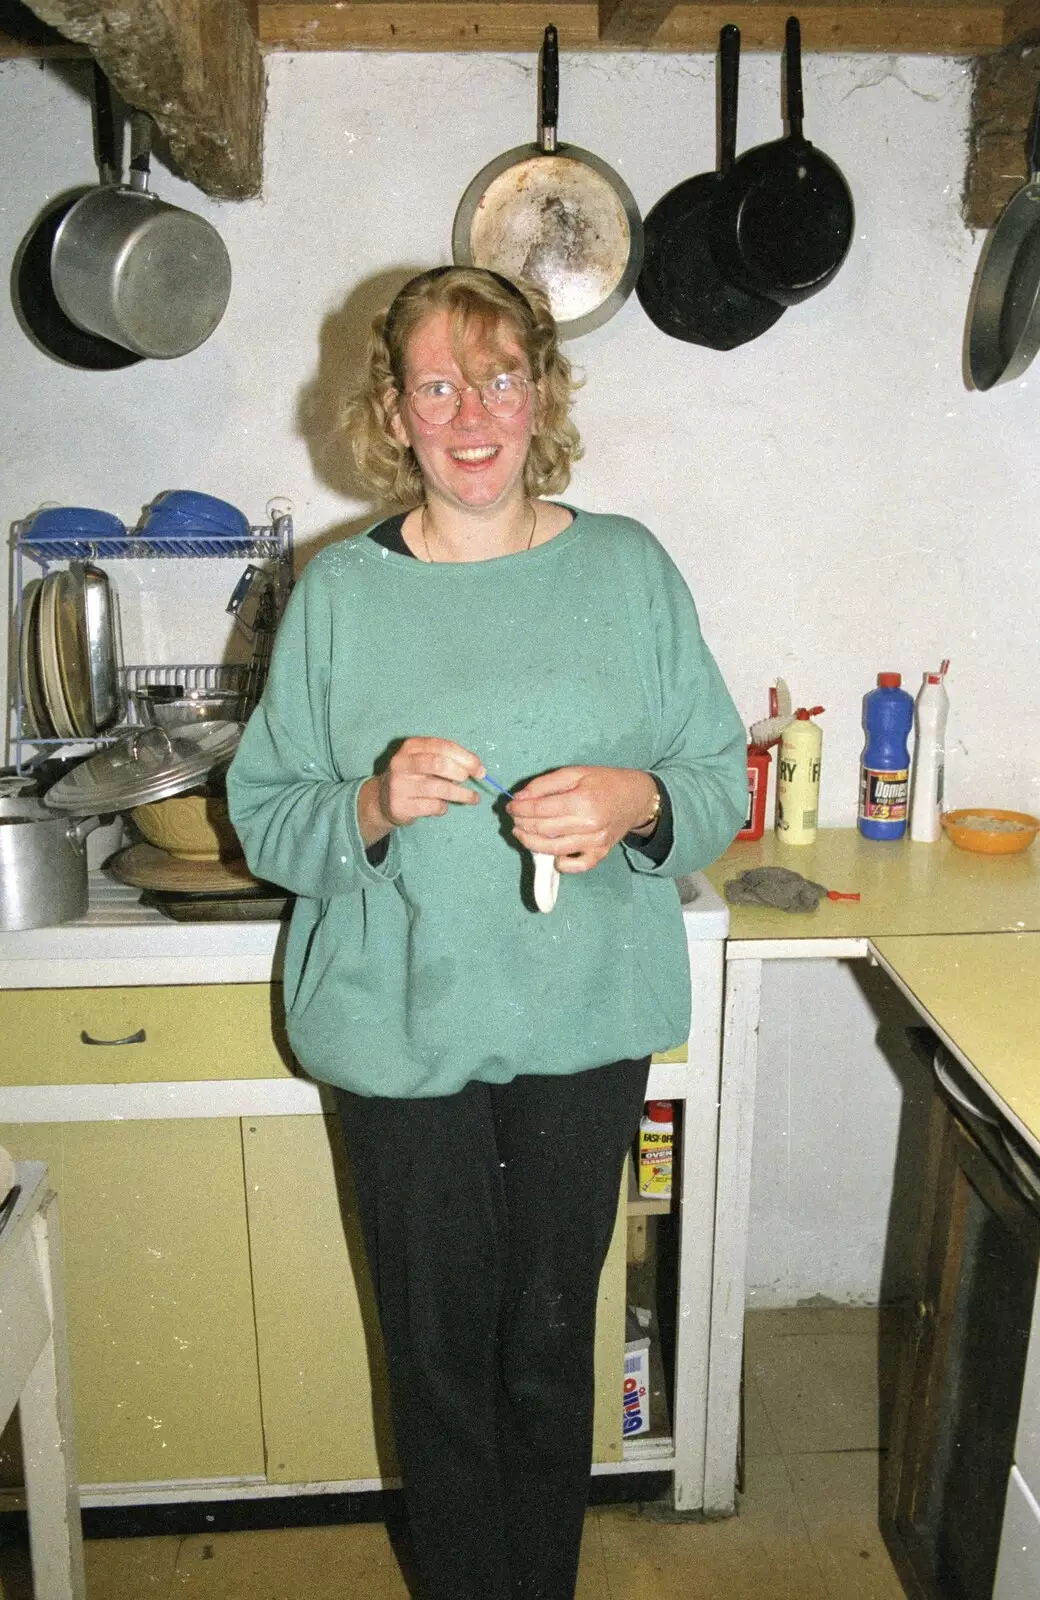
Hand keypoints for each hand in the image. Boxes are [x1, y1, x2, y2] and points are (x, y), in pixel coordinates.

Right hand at [358, 738, 482, 844]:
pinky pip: (433, 806)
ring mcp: (400, 785)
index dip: (466, 757)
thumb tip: (477, 767)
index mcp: (411, 746)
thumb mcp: (425, 760)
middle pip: (439, 763)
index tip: (480, 769)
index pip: (442, 746)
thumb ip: (448, 759)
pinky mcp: (401, 806)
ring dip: (461, 794)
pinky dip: (444, 807)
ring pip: (439, 788)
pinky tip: (443, 806)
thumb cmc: (414, 776)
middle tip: (471, 780)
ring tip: (473, 798)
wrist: (383, 800)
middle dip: (461, 772)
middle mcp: (402, 763)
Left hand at [507, 767, 657, 873]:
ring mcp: (595, 842)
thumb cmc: (605, 781)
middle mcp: (588, 824)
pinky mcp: (600, 854)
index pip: (540, 809)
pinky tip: (550, 852)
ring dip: (531, 843)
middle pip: (543, 829)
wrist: (637, 797)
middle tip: (514, 819)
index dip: (520, 808)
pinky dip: (559, 863)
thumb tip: (520, 798)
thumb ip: (545, 784)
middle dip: (522, 824)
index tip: (510, 806)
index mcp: (582, 800)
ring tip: (522, 834)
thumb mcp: (575, 773)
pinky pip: (575, 865)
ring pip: (553, 850)